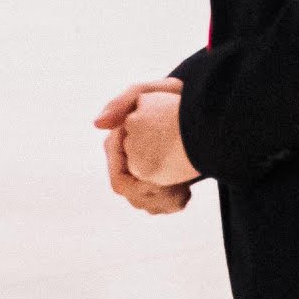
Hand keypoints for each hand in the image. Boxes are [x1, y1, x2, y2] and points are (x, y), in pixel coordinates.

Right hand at [95, 80, 195, 213]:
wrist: (201, 110)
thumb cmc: (173, 98)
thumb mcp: (150, 92)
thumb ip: (122, 102)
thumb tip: (97, 124)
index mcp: (116, 146)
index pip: (121, 182)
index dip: (145, 185)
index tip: (170, 175)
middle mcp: (124, 162)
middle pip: (135, 197)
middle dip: (159, 194)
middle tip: (181, 185)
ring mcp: (138, 174)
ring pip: (147, 205)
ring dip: (168, 200)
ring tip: (185, 186)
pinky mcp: (155, 182)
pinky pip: (158, 206)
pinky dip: (174, 202)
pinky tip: (187, 190)